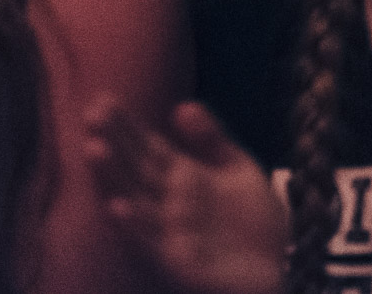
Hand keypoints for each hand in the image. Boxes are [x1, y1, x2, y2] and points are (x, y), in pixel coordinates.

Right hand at [86, 98, 286, 293]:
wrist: (280, 271)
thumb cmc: (254, 224)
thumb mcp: (237, 171)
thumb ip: (211, 141)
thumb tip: (183, 105)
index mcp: (183, 180)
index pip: (148, 148)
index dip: (127, 126)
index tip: (104, 98)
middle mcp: (168, 205)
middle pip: (135, 169)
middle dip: (113, 142)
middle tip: (91, 112)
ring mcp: (170, 234)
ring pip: (134, 202)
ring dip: (113, 179)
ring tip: (94, 149)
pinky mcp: (178, 264)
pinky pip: (150, 244)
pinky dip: (133, 225)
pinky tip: (118, 206)